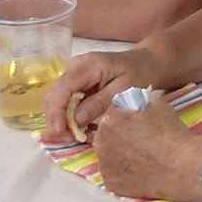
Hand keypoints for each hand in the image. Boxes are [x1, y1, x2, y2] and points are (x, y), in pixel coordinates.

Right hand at [41, 46, 160, 144]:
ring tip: (76, 135)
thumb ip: (99, 103)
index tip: (60, 131)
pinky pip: (66, 99)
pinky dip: (69, 115)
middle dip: (56, 119)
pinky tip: (81, 127)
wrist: (146, 62)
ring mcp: (75, 72)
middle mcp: (77, 66)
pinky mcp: (77, 81)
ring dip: (62, 119)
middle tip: (70, 138)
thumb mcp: (124, 90)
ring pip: (57, 98)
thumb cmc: (139, 73)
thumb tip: (76, 120)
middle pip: (54, 93)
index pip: (63, 87)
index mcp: (90, 65)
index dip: (56, 111)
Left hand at [85, 101, 201, 201]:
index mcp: (109, 121)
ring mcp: (104, 166)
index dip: (126, 113)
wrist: (183, 167)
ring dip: (119, 152)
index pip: (113, 111)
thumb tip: (136, 109)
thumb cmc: (171, 134)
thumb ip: (140, 104)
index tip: (138, 120)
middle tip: (139, 138)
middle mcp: (100, 144)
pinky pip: (113, 172)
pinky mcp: (111, 184)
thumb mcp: (158, 105)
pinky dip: (123, 170)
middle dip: (119, 133)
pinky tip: (139, 170)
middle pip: (106, 133)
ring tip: (140, 155)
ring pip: (108, 153)